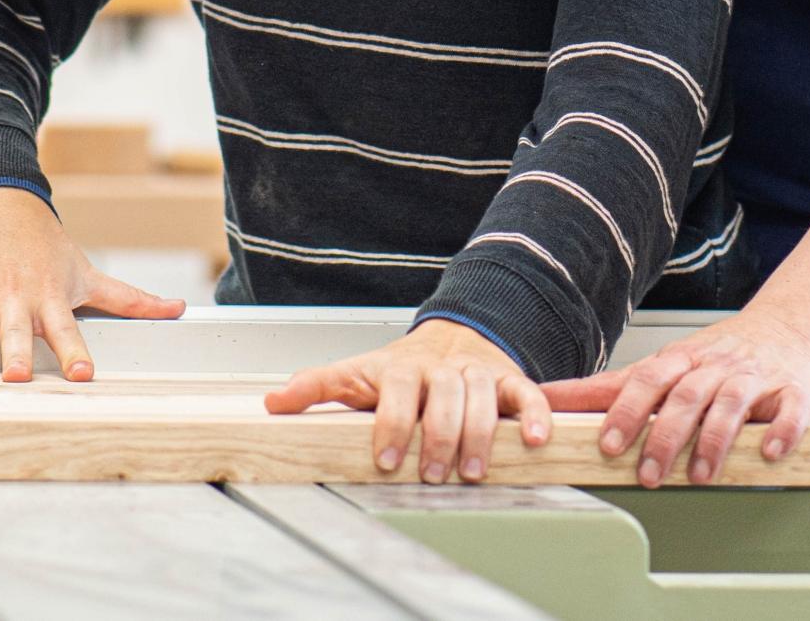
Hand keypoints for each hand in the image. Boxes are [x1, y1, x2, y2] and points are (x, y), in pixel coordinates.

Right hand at [0, 186, 185, 381]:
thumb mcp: (87, 271)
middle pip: (15, 334)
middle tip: (15, 379)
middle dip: (15, 355)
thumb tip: (178, 310)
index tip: (82, 375)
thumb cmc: (46, 245)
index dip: (75, 352)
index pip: (67, 330)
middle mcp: (14, 302)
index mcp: (49, 299)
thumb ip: (130, 299)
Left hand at [264, 320, 553, 483]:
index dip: (392, 425)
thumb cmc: (400, 370)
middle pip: (442, 397)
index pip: (395, 392)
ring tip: (472, 471)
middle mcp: (441, 368)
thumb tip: (273, 403)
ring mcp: (477, 372)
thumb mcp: (357, 374)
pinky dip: (536, 415)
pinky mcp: (509, 379)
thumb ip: (319, 387)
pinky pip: (527, 393)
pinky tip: (535, 440)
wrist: (453, 334)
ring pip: (483, 397)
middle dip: (437, 437)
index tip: (388, 460)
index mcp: (401, 368)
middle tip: (432, 475)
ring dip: (479, 435)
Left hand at [545, 310, 809, 485]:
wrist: (787, 330)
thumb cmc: (716, 356)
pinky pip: (791, 409)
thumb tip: (546, 398)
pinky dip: (782, 429)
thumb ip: (607, 387)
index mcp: (681, 360)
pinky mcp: (794, 390)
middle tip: (649, 474)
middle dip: (665, 435)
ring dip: (715, 439)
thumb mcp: (661, 366)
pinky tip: (769, 452)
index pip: (648, 379)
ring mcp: (756, 378)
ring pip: (732, 403)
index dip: (627, 411)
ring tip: (701, 475)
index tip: (607, 445)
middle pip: (686, 396)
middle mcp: (715, 366)